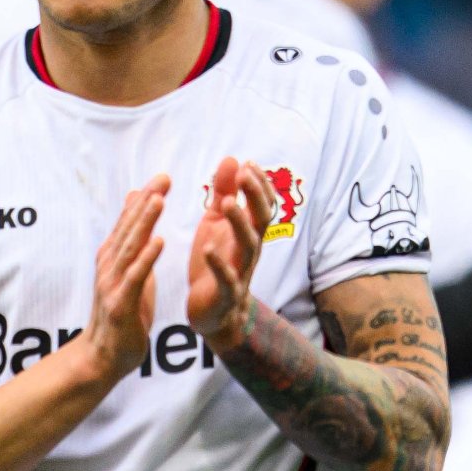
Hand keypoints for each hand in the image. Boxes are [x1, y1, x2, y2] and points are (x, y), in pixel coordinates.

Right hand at [77, 175, 168, 379]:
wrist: (103, 356)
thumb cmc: (120, 313)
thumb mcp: (128, 273)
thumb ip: (132, 242)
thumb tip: (136, 211)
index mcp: (113, 257)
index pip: (130, 222)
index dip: (145, 198)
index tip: (163, 177)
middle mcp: (109, 266)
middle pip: (129, 228)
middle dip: (146, 201)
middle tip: (164, 178)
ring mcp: (112, 284)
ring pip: (130, 247)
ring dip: (144, 222)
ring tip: (159, 200)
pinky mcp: (119, 304)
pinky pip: (135, 277)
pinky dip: (146, 258)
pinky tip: (159, 241)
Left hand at [184, 158, 271, 351]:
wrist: (211, 311)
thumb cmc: (215, 262)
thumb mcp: (217, 223)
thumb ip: (224, 193)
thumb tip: (233, 159)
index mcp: (247, 232)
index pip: (262, 205)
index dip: (259, 185)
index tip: (249, 164)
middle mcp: (249, 250)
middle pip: (260, 220)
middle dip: (254, 197)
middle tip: (244, 175)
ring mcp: (240, 271)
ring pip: (248, 246)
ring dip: (239, 223)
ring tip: (227, 203)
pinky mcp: (225, 293)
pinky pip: (226, 278)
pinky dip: (219, 263)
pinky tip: (209, 248)